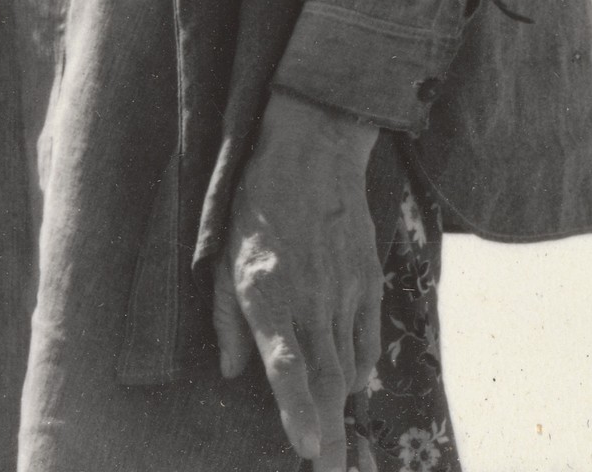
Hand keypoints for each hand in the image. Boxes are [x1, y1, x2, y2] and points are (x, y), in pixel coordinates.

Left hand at [213, 93, 381, 465]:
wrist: (313, 150)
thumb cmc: (256, 203)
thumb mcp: (223, 254)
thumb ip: (226, 318)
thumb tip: (231, 372)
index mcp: (267, 291)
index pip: (286, 364)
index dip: (297, 409)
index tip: (308, 449)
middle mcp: (310, 297)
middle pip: (325, 380)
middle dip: (330, 435)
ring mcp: (343, 290)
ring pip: (347, 365)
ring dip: (344, 410)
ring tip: (342, 450)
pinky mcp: (366, 279)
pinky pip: (367, 336)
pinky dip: (362, 367)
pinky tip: (356, 386)